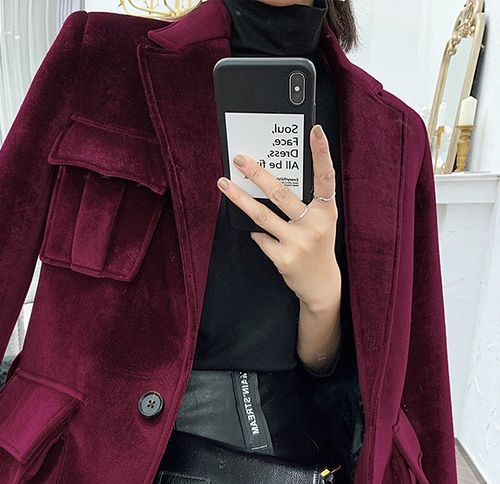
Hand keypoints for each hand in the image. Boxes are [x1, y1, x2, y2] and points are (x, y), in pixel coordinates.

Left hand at [216, 124, 340, 312]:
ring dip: (240, 197)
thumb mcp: (320, 221)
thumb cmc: (317, 245)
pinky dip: (255, 232)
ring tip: (224, 183)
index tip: (315, 130)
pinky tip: (254, 229)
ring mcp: (298, 243)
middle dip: (258, 173)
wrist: (321, 284)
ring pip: (262, 215)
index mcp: (327, 211)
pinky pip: (260, 237)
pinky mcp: (283, 258)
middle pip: (281, 193)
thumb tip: (271, 179)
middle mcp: (314, 225)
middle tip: (240, 158)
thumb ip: (305, 202)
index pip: (325, 177)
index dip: (322, 153)